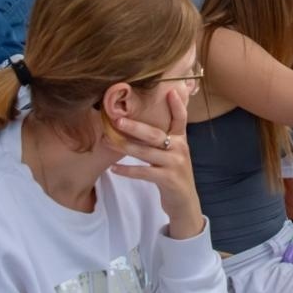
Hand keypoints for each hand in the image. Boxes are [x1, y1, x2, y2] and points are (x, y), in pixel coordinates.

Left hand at [110, 90, 204, 240]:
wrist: (184, 203)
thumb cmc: (173, 174)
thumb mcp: (174, 153)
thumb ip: (164, 138)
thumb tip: (141, 122)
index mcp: (181, 140)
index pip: (181, 119)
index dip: (177, 105)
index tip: (170, 90)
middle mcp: (180, 149)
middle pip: (155, 134)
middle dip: (135, 126)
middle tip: (118, 119)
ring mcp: (175, 164)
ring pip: (146, 152)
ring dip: (125, 146)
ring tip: (108, 140)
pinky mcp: (168, 179)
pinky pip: (143, 172)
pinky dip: (127, 170)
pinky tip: (114, 168)